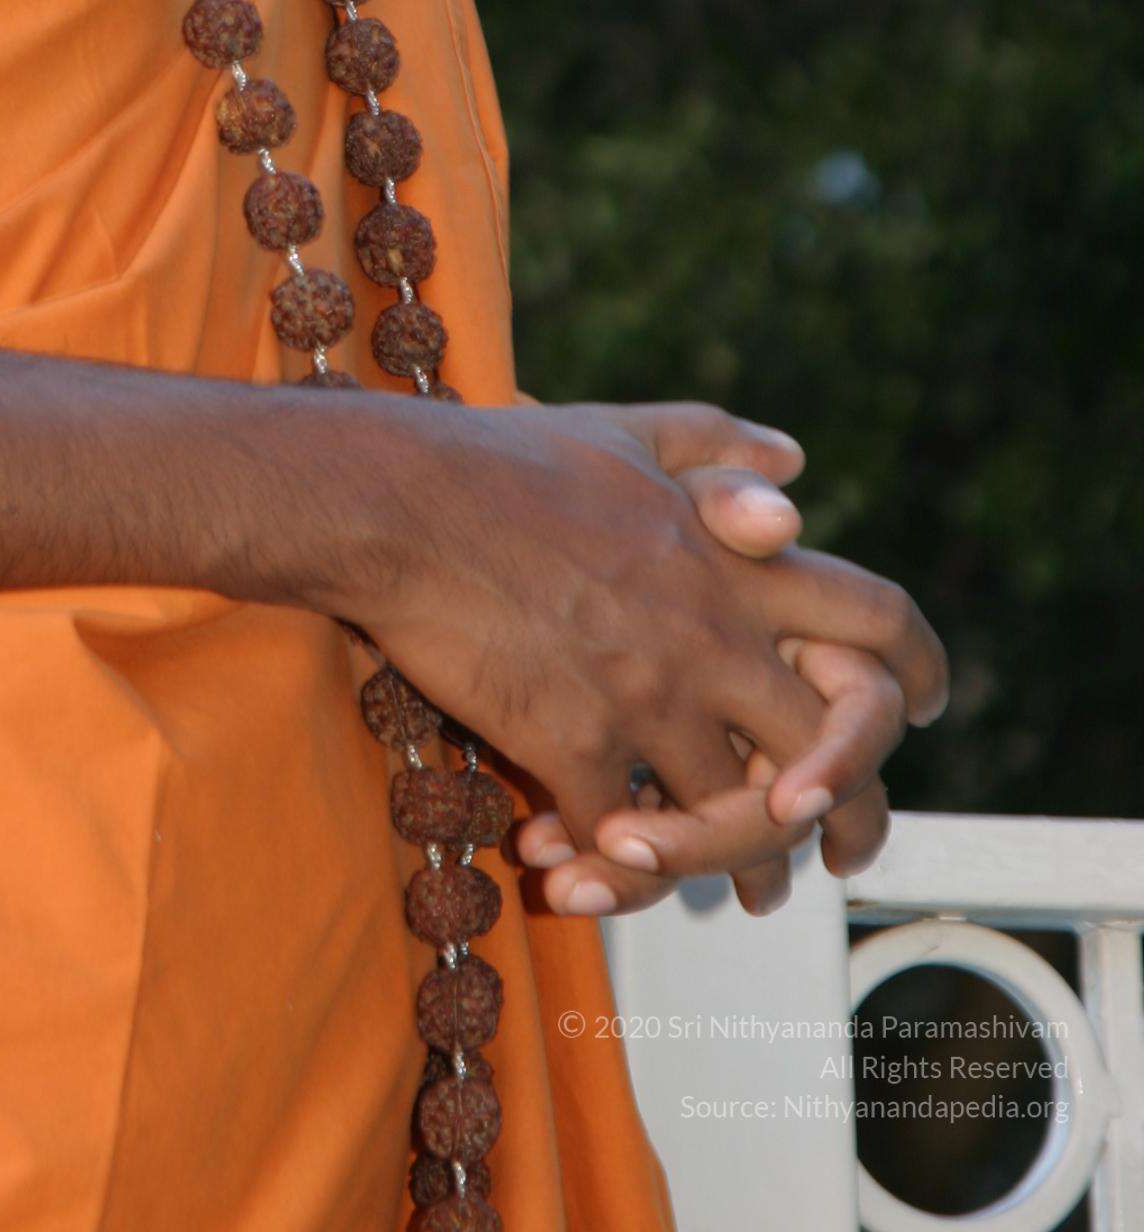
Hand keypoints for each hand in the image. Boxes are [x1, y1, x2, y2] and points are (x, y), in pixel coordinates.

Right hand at [334, 395, 947, 927]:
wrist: (396, 501)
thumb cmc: (502, 460)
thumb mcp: (624, 432)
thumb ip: (716, 446)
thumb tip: (798, 467)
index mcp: (730, 557)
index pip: (874, 617)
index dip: (919, 667)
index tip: (926, 702)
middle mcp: (706, 632)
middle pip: (830, 747)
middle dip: (847, 808)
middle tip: (835, 843)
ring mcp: (643, 694)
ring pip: (736, 814)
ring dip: (736, 860)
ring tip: (733, 891)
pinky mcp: (570, 745)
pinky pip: (624, 840)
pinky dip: (616, 867)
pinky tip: (592, 868)